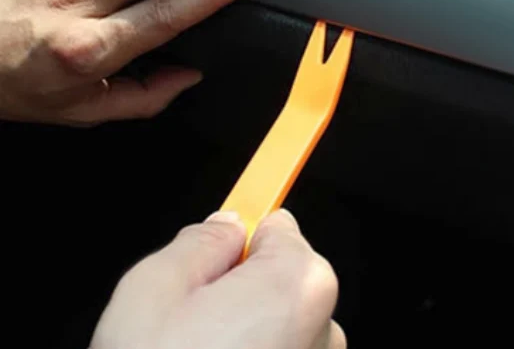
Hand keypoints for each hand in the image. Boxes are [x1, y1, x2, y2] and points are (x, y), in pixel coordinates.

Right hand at [90, 210, 344, 348]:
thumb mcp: (152, 289)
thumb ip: (197, 243)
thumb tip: (224, 228)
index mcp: (296, 283)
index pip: (281, 226)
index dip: (250, 230)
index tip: (254, 218)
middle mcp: (325, 327)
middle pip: (285, 277)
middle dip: (245, 286)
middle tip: (194, 318)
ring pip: (285, 325)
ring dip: (252, 331)